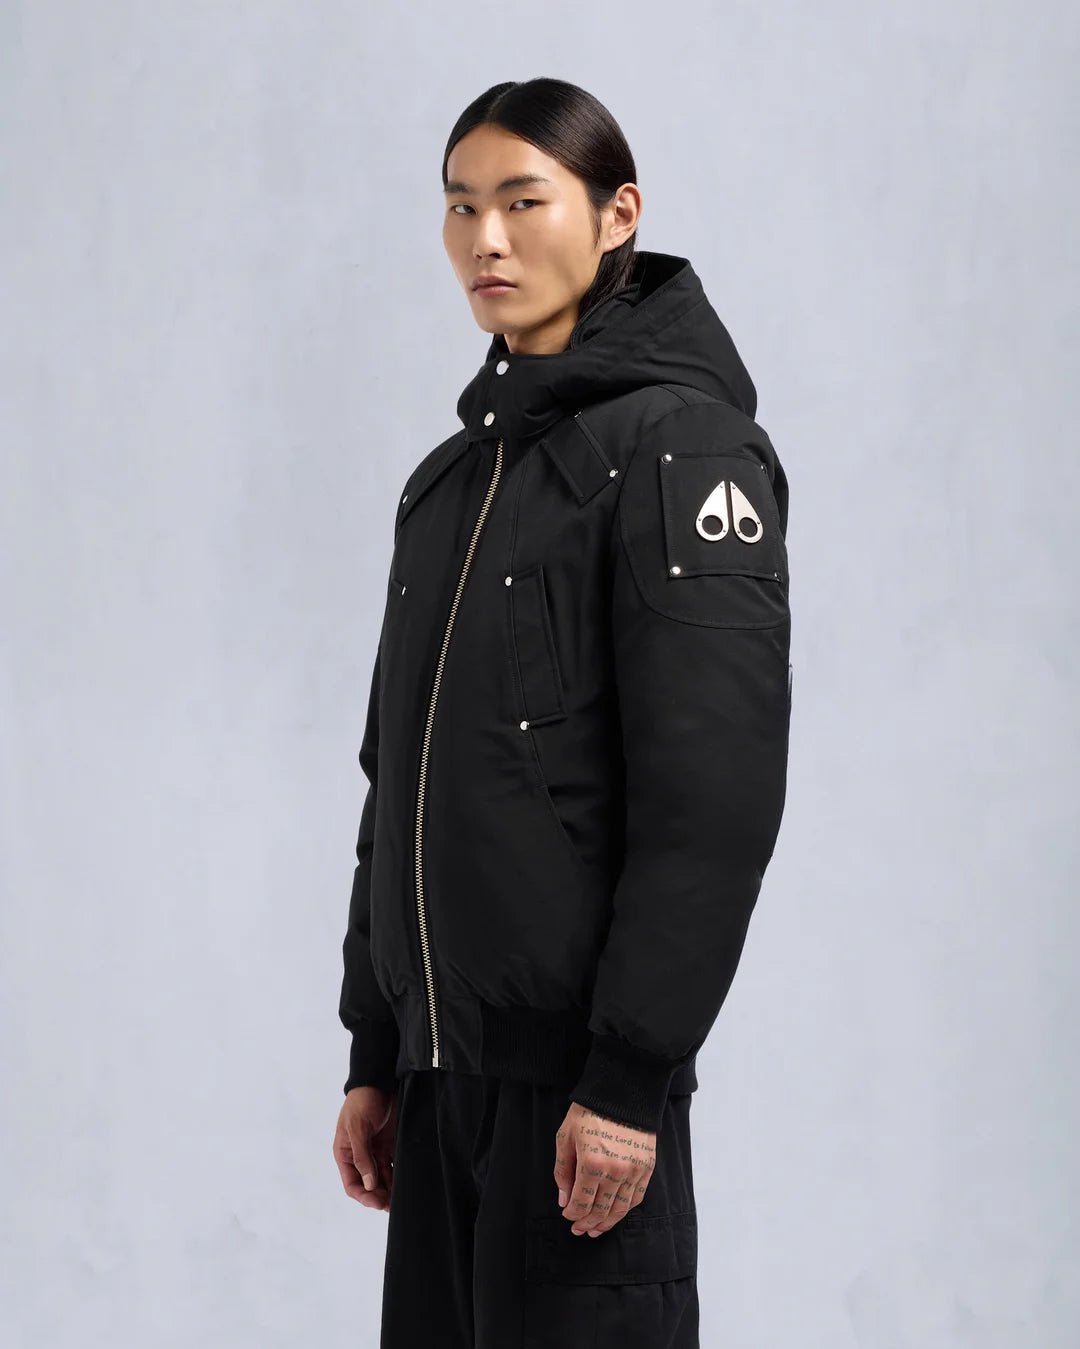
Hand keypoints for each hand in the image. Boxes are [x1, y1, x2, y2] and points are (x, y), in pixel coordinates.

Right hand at [333, 1085, 397, 1210]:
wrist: (378, 1079)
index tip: (378, 1203)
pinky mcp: (390, 1143)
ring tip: (402, 1200)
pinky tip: (407, 1182)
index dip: (364, 1196)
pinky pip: (393, 1164)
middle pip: (368, 1184)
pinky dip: (398, 1175)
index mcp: (345, 1153)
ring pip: (382, 1177)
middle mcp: (360, 1155)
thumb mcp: (357, 1128)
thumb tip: (369, 1184)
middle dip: (379, 1196)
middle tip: (393, 1206)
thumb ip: (362, 1156)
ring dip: (390, 1189)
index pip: (352, 1183)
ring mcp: (375, 1150)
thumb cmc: (361, 1101)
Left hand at [554, 1101, 655, 1236]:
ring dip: (607, 1222)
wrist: (621, 1091)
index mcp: (592, 1163)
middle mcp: (615, 1171)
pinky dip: (625, 1209)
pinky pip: (636, 1197)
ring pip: (620, 1209)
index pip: (582, 1203)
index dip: (573, 1215)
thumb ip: (563, 1171)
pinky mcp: (647, 1166)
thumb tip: (564, 1200)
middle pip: (600, 1210)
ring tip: (597, 1228)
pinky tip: (615, 1212)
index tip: (568, 1217)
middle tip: (580, 1230)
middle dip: (588, 1223)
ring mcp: (634, 1170)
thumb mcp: (566, 1136)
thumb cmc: (589, 1111)